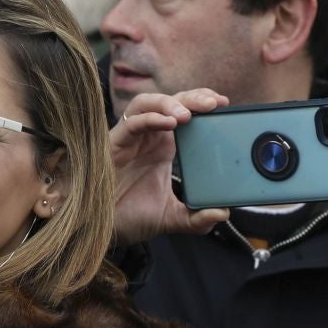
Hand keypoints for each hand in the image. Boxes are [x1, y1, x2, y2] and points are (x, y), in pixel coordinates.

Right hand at [111, 89, 230, 245]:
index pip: (183, 112)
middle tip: (215, 103)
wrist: (102, 230)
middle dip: (193, 97)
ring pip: (147, 103)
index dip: (201, 103)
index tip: (224, 105)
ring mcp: (130, 138)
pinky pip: (131, 122)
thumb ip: (196, 218)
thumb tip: (221, 214)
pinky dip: (150, 118)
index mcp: (163, 146)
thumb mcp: (171, 217)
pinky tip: (169, 123)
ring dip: (170, 102)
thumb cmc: (130, 217)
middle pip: (170, 102)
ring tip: (189, 114)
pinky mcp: (114, 144)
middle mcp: (147, 137)